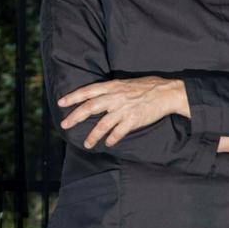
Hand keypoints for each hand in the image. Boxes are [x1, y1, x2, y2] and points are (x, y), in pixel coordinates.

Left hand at [58, 77, 187, 148]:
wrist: (167, 92)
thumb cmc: (146, 86)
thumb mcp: (124, 83)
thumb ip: (110, 90)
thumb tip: (95, 96)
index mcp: (112, 86)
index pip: (88, 91)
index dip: (73, 97)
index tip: (61, 103)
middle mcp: (115, 97)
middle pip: (90, 107)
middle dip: (75, 116)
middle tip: (64, 124)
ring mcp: (124, 109)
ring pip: (102, 124)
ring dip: (93, 135)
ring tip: (87, 144)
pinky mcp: (133, 119)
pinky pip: (118, 132)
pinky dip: (112, 138)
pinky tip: (107, 143)